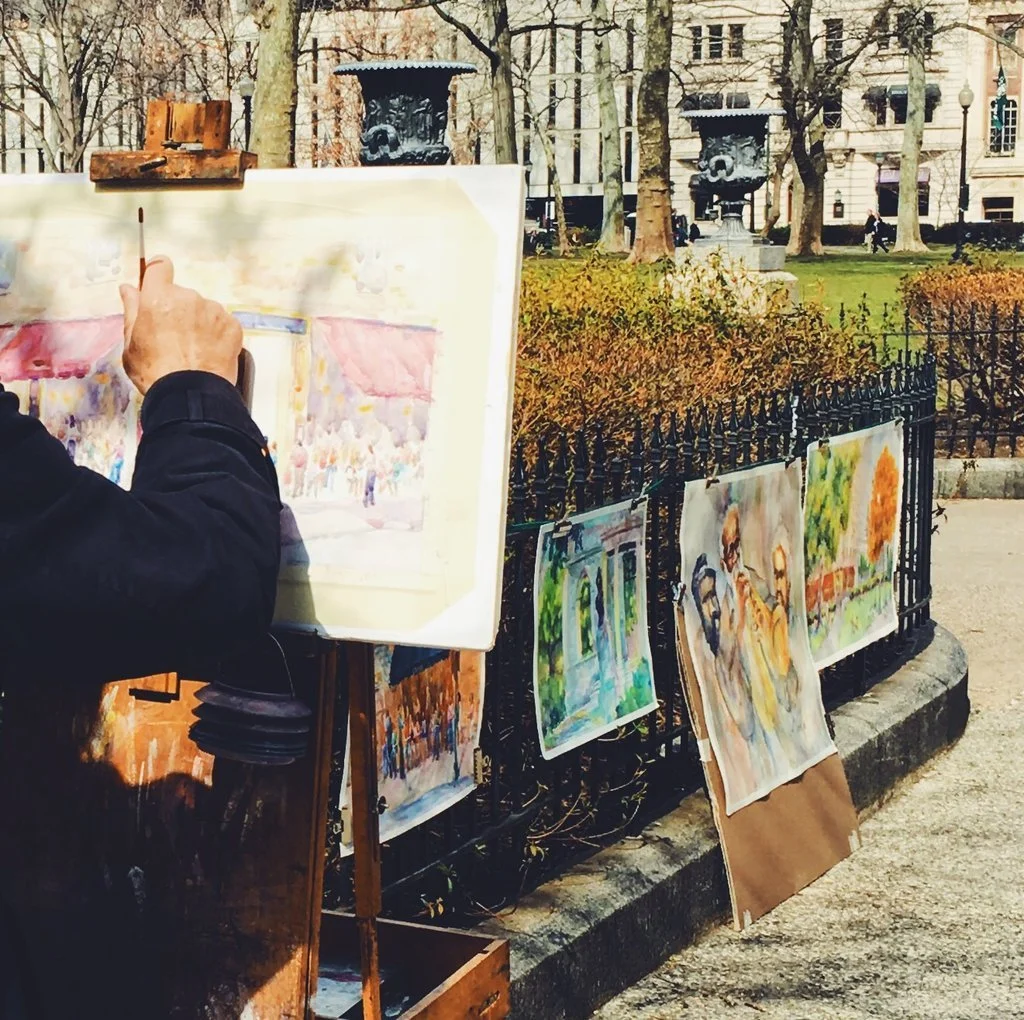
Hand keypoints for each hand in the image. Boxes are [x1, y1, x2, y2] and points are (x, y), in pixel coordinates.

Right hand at [119, 256, 240, 395]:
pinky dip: (216, 335)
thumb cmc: (155, 372)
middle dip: (177, 310)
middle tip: (173, 338)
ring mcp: (214, 311)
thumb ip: (131, 310)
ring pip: (204, 310)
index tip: (158, 281)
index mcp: (159, 298)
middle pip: (182, 295)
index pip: (160, 267)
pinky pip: (222, 323)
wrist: (190, 395)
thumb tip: (128, 289)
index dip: (158, 272)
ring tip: (193, 350)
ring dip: (199, 323)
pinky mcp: (232, 326)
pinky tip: (208, 353)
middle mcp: (189, 298)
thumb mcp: (131, 342)